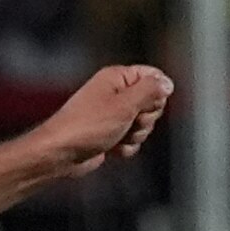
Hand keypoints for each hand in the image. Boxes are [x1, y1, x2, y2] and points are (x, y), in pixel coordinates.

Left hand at [31, 65, 172, 179]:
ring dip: (135, 135)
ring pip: (144, 125)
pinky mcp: (110, 134)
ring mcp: (113, 115)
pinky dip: (126, 147)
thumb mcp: (125, 104)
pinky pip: (132, 140)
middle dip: (145, 118)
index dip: (156, 93)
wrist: (62, 153)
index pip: (153, 77)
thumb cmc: (87, 126)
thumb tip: (167, 84)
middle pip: (152, 104)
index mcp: (117, 78)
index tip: (146, 104)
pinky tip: (111, 148)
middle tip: (127, 121)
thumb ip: (150, 91)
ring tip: (116, 135)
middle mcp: (116, 93)